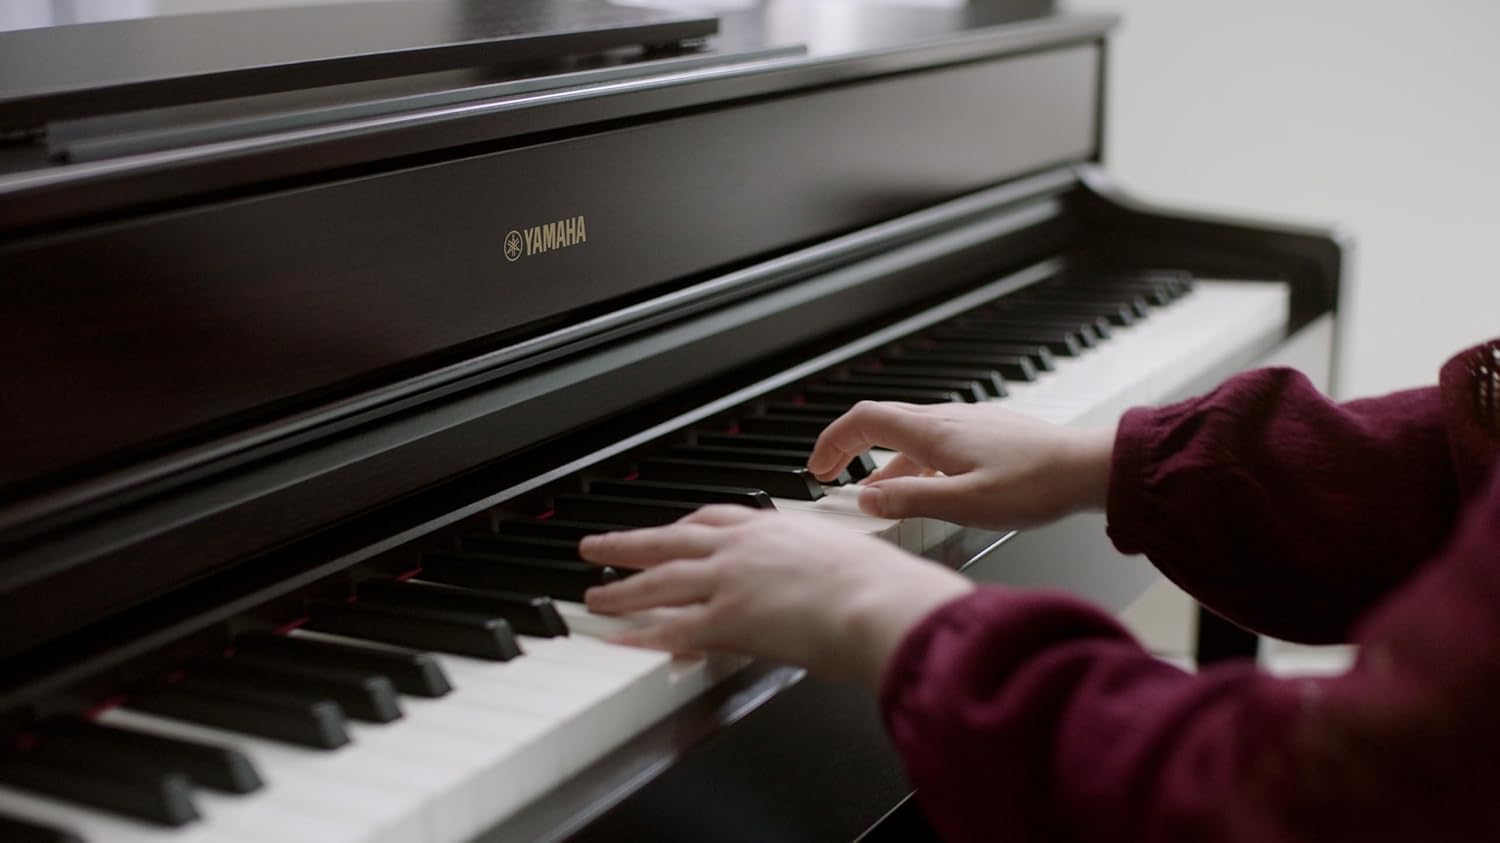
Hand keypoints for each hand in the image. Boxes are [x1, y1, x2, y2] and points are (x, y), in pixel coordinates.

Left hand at [579, 505, 973, 686]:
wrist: (883, 603)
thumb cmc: (885, 588)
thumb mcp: (852, 561)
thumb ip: (831, 570)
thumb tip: (843, 586)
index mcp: (778, 528)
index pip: (717, 519)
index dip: (685, 527)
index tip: (667, 531)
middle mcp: (746, 548)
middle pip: (672, 540)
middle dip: (631, 544)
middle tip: (598, 545)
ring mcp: (731, 581)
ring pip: (660, 580)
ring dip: (621, 588)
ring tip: (594, 595)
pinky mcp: (726, 620)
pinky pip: (669, 628)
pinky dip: (637, 635)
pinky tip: (616, 640)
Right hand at [806, 401, 1114, 529]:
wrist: (1088, 468)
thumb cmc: (1035, 485)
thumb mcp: (965, 504)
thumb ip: (911, 500)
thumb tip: (865, 500)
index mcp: (933, 431)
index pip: (863, 420)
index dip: (832, 441)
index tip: (816, 468)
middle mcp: (946, 419)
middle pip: (881, 423)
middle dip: (849, 448)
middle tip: (831, 475)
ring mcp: (967, 423)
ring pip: (909, 436)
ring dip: (884, 462)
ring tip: (876, 495)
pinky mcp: (985, 434)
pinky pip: (936, 443)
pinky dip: (914, 463)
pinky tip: (928, 489)